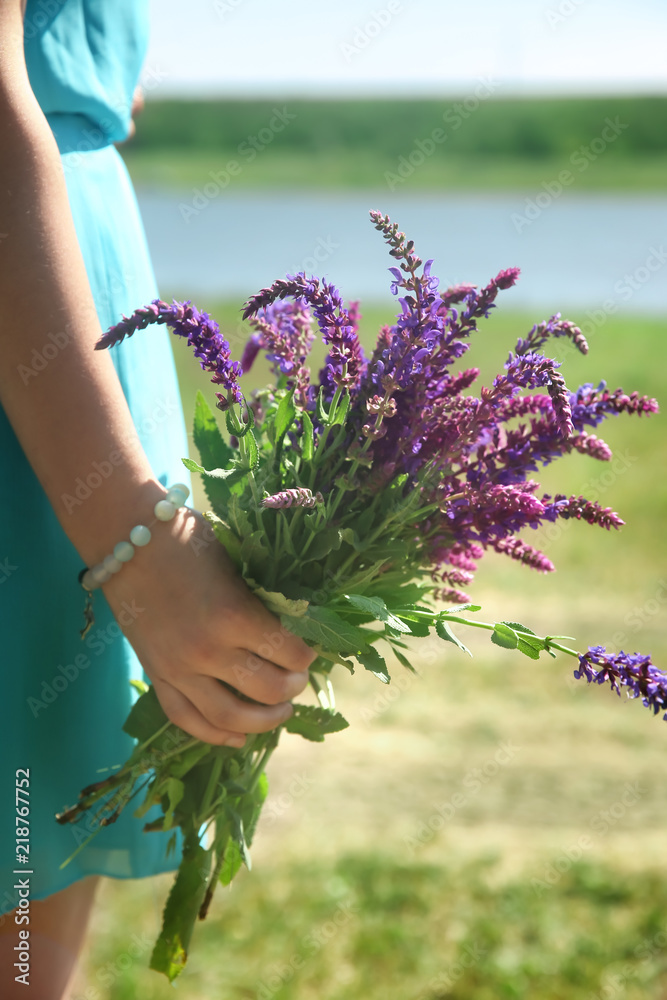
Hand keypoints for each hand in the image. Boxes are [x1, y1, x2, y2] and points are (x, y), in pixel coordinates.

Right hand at [102, 508, 314, 746]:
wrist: (125, 539)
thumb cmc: (186, 539)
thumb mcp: (235, 565)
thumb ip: (260, 600)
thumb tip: (292, 626)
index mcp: (235, 616)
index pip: (289, 654)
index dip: (307, 656)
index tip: (311, 651)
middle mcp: (209, 650)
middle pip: (267, 690)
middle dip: (292, 687)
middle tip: (299, 678)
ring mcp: (179, 668)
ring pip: (230, 716)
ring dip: (264, 720)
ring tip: (280, 712)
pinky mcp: (157, 675)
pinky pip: (187, 718)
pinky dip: (215, 734)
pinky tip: (238, 737)